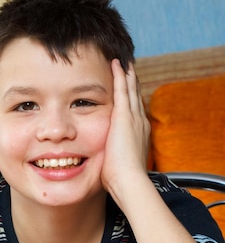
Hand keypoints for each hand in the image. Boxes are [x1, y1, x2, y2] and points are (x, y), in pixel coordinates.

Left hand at [101, 59, 149, 202]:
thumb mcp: (117, 166)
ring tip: (124, 61)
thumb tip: (102, 166)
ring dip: (127, 75)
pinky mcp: (124, 117)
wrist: (129, 181)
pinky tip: (116, 63)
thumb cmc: (121, 180)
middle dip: (132, 83)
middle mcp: (140, 123)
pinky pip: (122, 89)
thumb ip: (111, 160)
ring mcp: (134, 118)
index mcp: (138, 135)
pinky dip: (120, 75)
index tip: (129, 91)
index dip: (132, 101)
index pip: (134, 113)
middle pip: (136, 97)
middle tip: (130, 68)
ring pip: (131, 90)